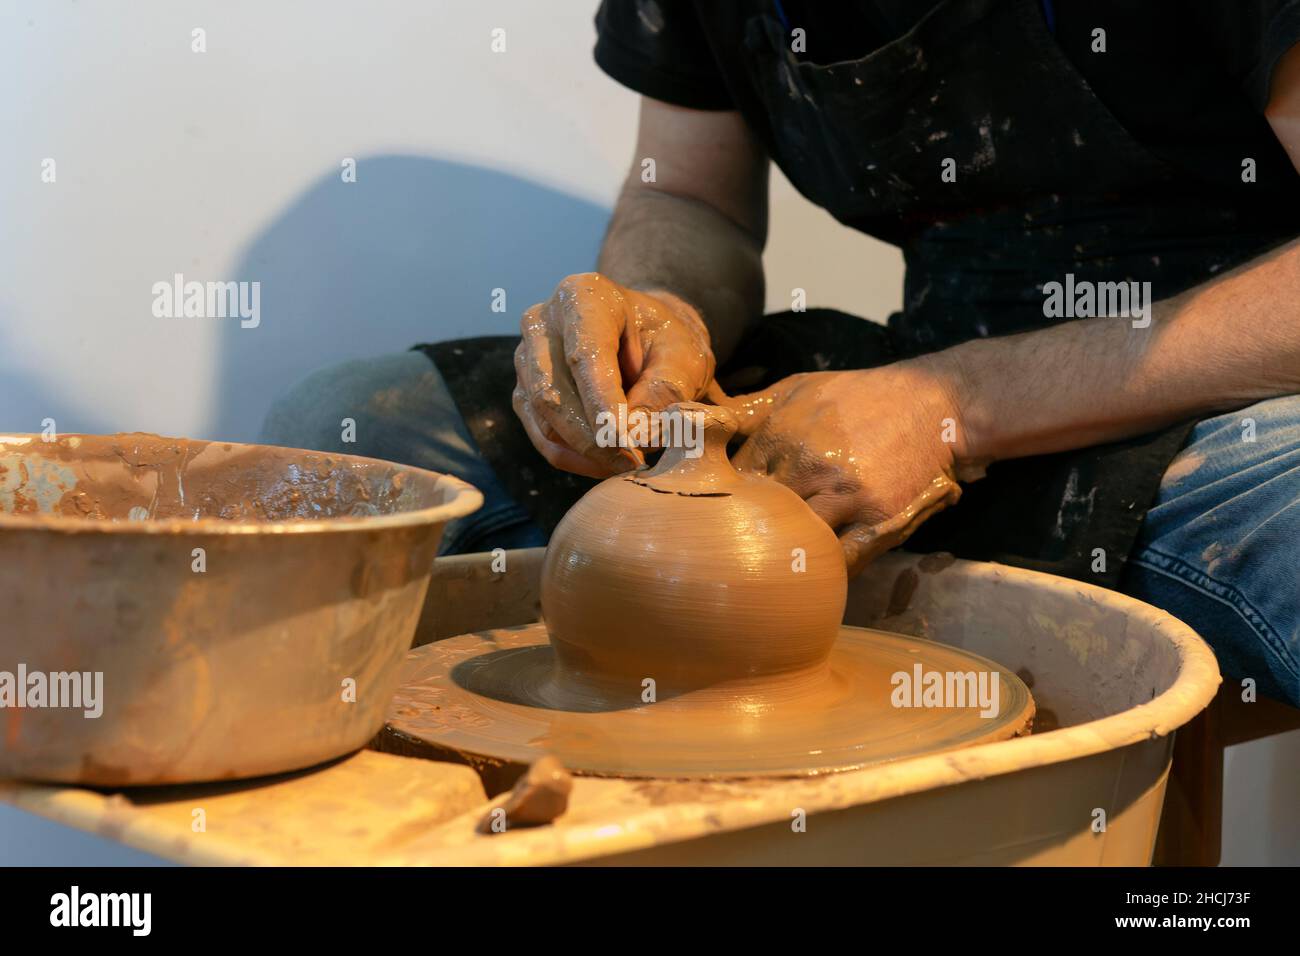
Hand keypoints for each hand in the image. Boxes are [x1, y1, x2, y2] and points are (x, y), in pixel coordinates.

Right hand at [513, 272, 716, 477]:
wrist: (645, 337)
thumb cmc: (665, 341)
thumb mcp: (684, 356)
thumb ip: (665, 390)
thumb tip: (635, 433)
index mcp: (581, 296)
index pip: (584, 356)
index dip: (602, 403)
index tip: (626, 442)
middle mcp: (541, 323)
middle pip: (553, 393)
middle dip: (594, 438)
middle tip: (633, 463)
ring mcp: (526, 359)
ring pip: (544, 420)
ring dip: (586, 452)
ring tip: (627, 463)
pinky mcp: (525, 393)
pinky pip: (543, 438)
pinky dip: (576, 459)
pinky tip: (608, 463)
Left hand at [720, 361, 970, 574]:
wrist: (932, 403)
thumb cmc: (858, 396)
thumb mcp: (794, 389)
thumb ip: (745, 411)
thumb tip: (693, 421)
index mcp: (778, 436)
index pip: (729, 484)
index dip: (720, 504)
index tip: (716, 518)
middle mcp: (805, 466)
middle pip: (754, 519)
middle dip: (742, 537)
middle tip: (732, 557)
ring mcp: (842, 495)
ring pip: (794, 544)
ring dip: (781, 559)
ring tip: (768, 577)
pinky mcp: (877, 519)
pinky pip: (840, 562)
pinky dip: (825, 574)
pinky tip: (814, 579)